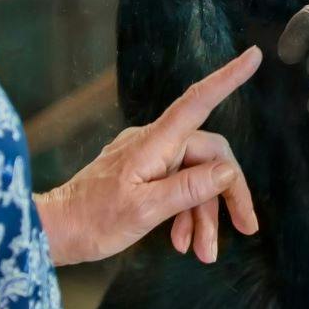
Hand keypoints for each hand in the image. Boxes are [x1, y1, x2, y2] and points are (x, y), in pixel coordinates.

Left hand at [40, 49, 260, 267]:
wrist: (55, 232)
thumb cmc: (93, 221)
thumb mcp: (144, 210)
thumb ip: (188, 189)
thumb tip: (226, 171)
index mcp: (154, 144)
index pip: (197, 102)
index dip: (227, 79)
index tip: (253, 57)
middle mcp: (154, 143)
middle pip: (208, 157)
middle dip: (226, 195)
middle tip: (244, 228)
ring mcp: (148, 158)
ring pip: (195, 178)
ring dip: (204, 215)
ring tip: (204, 252)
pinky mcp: (143, 174)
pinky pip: (177, 186)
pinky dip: (185, 214)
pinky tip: (183, 242)